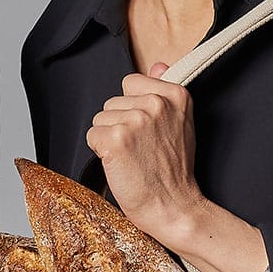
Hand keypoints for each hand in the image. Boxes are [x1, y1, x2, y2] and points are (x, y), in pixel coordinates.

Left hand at [85, 63, 206, 246]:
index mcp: (175, 94)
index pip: (130, 83)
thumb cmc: (174, 170)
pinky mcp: (115, 139)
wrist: (174, 207)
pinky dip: (101, 153)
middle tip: (142, 148)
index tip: (149, 130)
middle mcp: (156, 103)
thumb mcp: (181, 123)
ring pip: (100, 119)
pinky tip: (122, 164)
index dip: (133, 107)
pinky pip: (92, 136)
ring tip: (133, 156)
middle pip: (112, 101)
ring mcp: (135, 120)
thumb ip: (164, 91)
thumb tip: (157, 64)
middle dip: (120, 124)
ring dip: (110, 139)